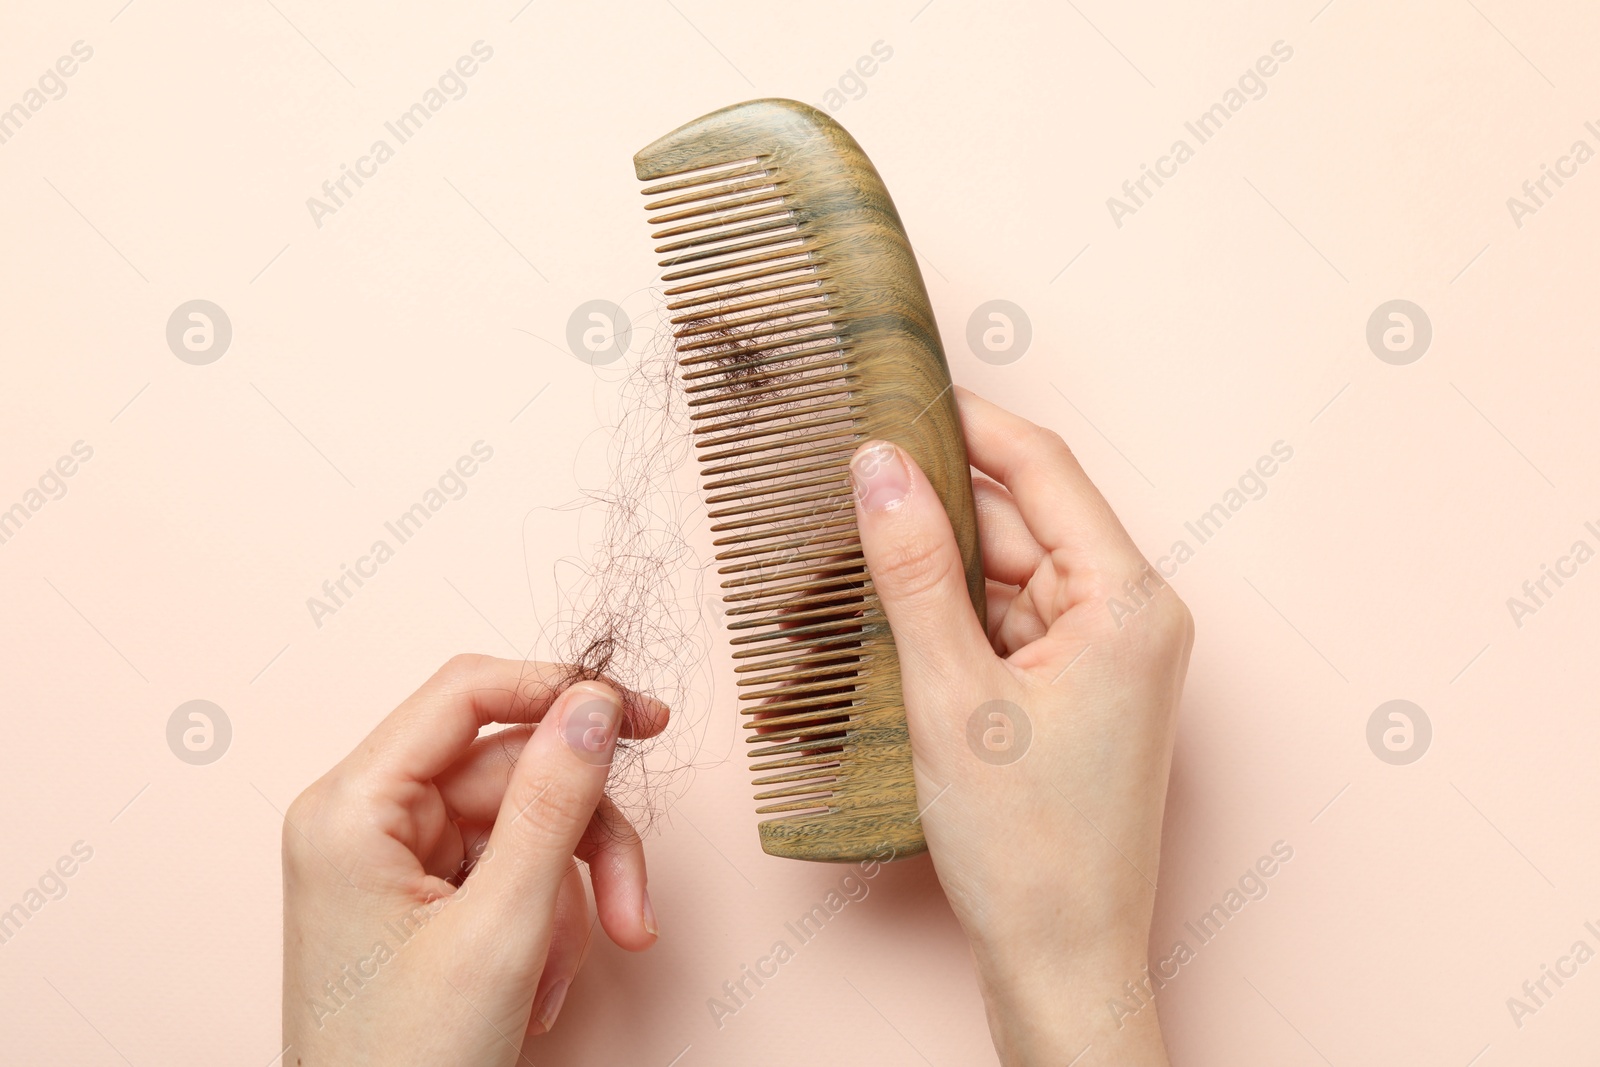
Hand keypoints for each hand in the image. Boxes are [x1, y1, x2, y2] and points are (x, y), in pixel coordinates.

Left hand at [281, 655, 666, 1065]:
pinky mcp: (420, 900)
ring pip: (524, 825)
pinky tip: (539, 986)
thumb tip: (593, 705)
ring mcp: (392, 861)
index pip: (466, 694)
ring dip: (572, 896)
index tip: (639, 717)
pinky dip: (546, 923)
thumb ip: (554, 804)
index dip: (560, 691)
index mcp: (351, 808)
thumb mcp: (502, 927)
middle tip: (636, 907)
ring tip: (574, 971)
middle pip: (513, 771)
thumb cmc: (407, 1065)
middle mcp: (364, 820)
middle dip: (585, 841)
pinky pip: (510, 872)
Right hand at [848, 388, 1192, 1065]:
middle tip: (848, 489)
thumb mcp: (951, 694)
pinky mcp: (1083, 691)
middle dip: (935, 512)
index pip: (1043, 469)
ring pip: (1009, 577)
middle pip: (1023, 524)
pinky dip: (954, 622)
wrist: (1063, 961)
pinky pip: (1011, 625)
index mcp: (1128, 601)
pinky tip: (894, 632)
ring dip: (936, 575)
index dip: (967, 424)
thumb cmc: (1026, 847)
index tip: (898, 392)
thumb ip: (912, 570)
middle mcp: (1133, 616)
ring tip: (853, 577)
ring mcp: (1110, 655)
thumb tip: (879, 465)